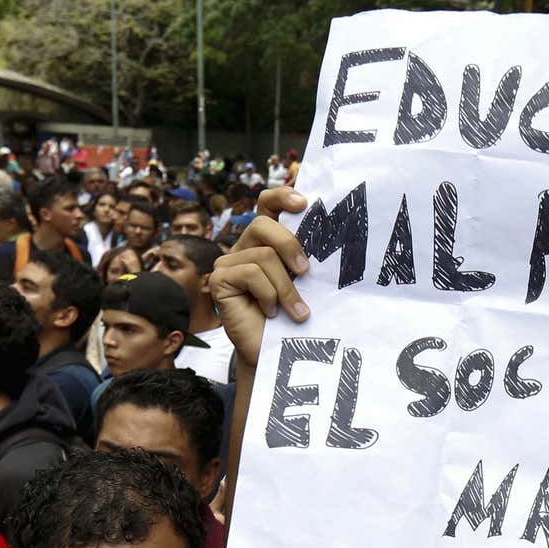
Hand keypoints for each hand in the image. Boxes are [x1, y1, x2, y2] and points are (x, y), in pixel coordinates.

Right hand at [209, 188, 311, 368]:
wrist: (277, 351)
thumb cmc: (293, 315)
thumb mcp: (303, 279)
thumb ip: (305, 254)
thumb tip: (328, 230)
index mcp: (266, 240)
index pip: (267, 204)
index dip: (282, 196)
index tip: (304, 203)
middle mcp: (245, 246)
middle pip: (263, 223)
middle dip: (289, 244)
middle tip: (305, 271)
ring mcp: (229, 262)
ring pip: (263, 255)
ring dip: (285, 286)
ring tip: (295, 310)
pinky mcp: (220, 279)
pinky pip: (251, 274)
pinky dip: (268, 295)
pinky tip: (270, 312)